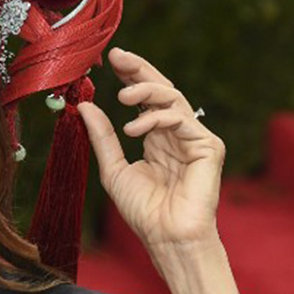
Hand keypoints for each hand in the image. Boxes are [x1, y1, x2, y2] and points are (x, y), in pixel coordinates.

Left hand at [78, 48, 225, 256]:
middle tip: (118, 56)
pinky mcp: (209, 147)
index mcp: (155, 136)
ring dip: (145, 90)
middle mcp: (175, 133)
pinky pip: (183, 119)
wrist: (166, 237)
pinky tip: (134, 128)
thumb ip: (102, 137)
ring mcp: (194, 138)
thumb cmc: (143, 211)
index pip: (143, 98)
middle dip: (139, 70)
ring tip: (120, 96)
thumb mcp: (112, 168)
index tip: (109, 59)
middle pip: (161, 89)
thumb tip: (84, 105)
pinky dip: (157, 117)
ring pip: (173, 97)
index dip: (129, 76)